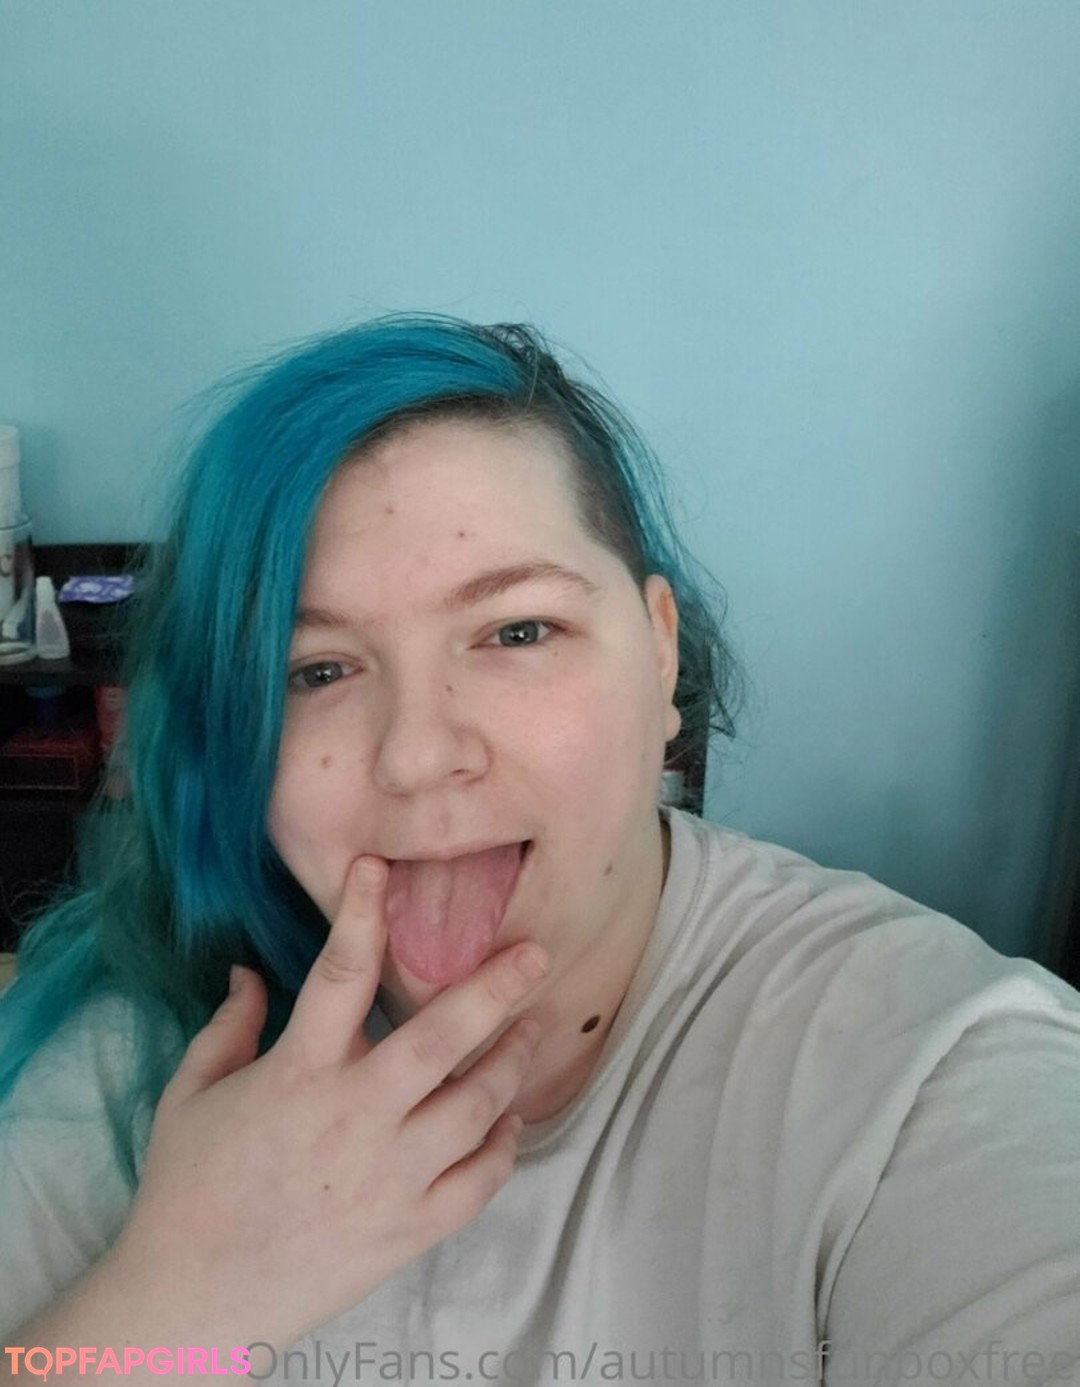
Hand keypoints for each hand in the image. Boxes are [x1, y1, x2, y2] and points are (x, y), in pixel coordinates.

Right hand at [104, 856, 546, 1349]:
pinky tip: (510, 1118)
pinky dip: (504, 1146)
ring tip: (536, 1027)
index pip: (341, 975)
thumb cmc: (185, 1192)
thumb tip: (249, 970)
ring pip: (477, 1105)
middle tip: (536, 952)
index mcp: (298, 1075)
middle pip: (442, 1037)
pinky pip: (479, 1181)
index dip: (364, 913)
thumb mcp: (189, 1096)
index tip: (381, 869)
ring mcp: (391, 1176)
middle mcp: (355, 1118)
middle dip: (496, 988)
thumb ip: (227, 1027)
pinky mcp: (411, 1228)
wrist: (191, 1303)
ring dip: (514, 1061)